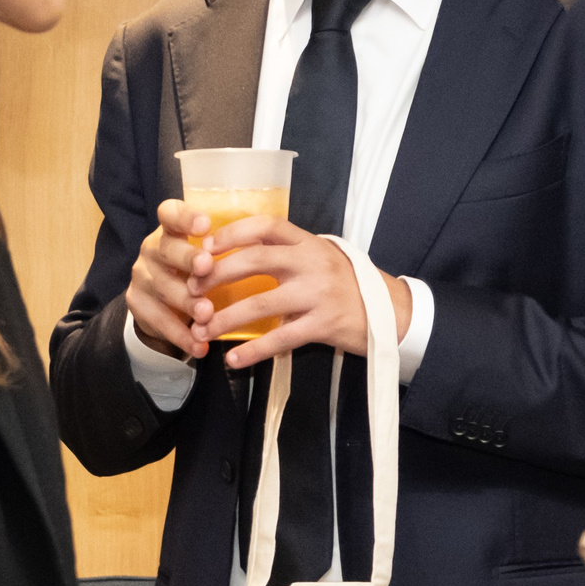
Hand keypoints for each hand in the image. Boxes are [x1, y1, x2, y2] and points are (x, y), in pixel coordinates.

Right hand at [126, 200, 214, 361]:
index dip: (185, 217)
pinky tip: (199, 345)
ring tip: (207, 314)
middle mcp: (152, 248)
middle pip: (166, 249)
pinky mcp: (138, 304)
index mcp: (171, 230)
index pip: (170, 213)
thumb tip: (265, 249)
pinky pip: (159, 321)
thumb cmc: (194, 273)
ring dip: (186, 301)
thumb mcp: (204, 255)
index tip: (205, 223)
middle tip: (207, 266)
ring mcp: (142, 276)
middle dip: (187, 258)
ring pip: (163, 288)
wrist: (161, 306)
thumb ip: (223, 251)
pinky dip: (181, 335)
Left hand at [192, 215, 412, 368]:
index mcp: (309, 243)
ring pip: (261, 303)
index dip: (232, 233)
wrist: (392, 313)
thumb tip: (239, 254)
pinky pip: (281, 338)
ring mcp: (318, 294)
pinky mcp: (324, 324)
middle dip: (217, 276)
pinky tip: (233, 359)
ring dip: (226, 318)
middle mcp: (312, 263)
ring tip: (203, 329)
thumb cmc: (349, 285)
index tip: (206, 246)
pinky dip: (253, 351)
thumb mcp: (322, 258)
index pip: (265, 226)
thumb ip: (289, 254)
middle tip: (192, 291)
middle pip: (255, 261)